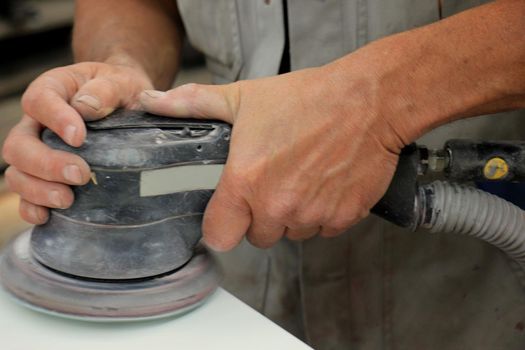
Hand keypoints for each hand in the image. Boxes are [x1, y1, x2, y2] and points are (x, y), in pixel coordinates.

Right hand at [2, 62, 152, 223]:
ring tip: (68, 199)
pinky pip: (26, 195)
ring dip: (38, 189)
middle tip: (80, 174)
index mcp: (52, 91)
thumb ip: (105, 89)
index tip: (79, 137)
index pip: (38, 101)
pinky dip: (32, 207)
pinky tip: (47, 216)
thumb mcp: (120, 81)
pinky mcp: (45, 175)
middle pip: (19, 145)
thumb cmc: (120, 89)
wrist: (126, 102)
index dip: (54, 119)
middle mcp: (36, 122)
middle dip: (46, 164)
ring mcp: (37, 150)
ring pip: (17, 172)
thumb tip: (87, 107)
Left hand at [139, 57, 409, 250]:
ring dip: (293, 214)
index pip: (219, 236)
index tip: (227, 214)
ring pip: (292, 233)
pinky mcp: (343, 217)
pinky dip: (322, 213)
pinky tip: (325, 182)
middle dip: (261, 216)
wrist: (367, 101)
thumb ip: (194, 104)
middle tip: (272, 181)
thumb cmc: (307, 99)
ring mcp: (312, 214)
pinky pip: (323, 228)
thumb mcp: (244, 97)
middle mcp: (278, 205)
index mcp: (247, 182)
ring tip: (302, 176)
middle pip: (259, 236)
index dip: (222, 225)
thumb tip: (150, 102)